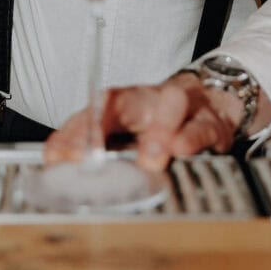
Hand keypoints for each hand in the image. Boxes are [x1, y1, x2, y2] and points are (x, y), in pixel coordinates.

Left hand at [44, 72, 245, 172]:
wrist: (213, 104)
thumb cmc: (163, 124)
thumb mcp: (132, 135)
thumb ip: (99, 150)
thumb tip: (59, 170)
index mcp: (125, 104)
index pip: (91, 111)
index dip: (74, 132)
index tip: (57, 158)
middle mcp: (150, 99)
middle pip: (125, 101)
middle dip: (104, 126)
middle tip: (90, 159)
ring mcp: (184, 107)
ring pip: (172, 102)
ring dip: (158, 130)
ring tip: (149, 158)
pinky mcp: (212, 123)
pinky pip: (202, 126)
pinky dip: (192, 138)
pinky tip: (183, 150)